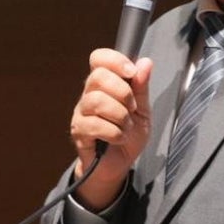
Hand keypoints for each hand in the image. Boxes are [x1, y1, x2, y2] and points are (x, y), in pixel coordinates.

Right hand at [68, 48, 153, 210]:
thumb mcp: (142, 110)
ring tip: (126, 126)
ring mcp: (81, 113)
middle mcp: (89, 95)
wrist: (119, 164)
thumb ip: (141, 88)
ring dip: (120, 115)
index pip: (98, 58)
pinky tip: (119, 138)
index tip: (131, 72)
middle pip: (98, 77)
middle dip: (123, 92)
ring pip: (96, 101)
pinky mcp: (79, 132)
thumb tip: (145, 62)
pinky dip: (114, 133)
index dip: (114, 60)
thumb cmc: (128, 134)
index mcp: (104, 85)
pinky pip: (94, 125)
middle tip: (132, 108)